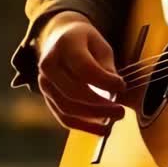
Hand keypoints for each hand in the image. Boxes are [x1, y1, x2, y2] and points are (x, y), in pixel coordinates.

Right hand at [37, 11, 125, 134]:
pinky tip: (101, 129)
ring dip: (92, 119)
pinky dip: (83, 126)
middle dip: (100, 105)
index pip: (84, 68)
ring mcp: (44, 82)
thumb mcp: (100, 45)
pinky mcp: (46, 96)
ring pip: (66, 108)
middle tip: (121, 111)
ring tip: (113, 122)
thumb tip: (113, 91)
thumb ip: (106, 66)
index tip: (122, 86)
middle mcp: (49, 64)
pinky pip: (63, 117)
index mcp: (65, 45)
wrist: (59, 37)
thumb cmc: (85, 42)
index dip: (105, 81)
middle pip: (73, 91)